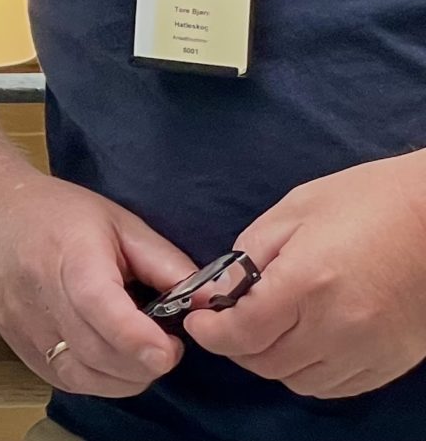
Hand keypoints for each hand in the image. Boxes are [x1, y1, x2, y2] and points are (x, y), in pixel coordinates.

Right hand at [0, 171, 193, 397]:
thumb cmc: (59, 214)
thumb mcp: (121, 224)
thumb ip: (167, 264)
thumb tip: (210, 304)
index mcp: (70, 256)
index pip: (101, 310)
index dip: (141, 340)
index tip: (173, 347)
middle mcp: (40, 295)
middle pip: (98, 353)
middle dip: (145, 363)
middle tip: (165, 345)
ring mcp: (24, 324)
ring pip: (83, 377)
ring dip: (124, 377)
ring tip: (137, 350)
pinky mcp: (17, 345)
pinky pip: (65, 381)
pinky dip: (97, 379)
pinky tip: (108, 356)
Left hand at [188, 151, 425, 397]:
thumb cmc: (367, 201)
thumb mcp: (294, 211)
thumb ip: (249, 254)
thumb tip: (218, 292)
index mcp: (307, 284)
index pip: (242, 333)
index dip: (210, 332)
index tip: (197, 319)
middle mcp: (338, 327)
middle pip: (265, 363)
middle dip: (235, 346)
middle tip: (227, 321)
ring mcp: (368, 351)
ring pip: (298, 381)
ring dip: (271, 361)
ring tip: (265, 330)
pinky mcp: (390, 363)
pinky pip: (335, 386)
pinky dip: (309, 372)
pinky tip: (303, 343)